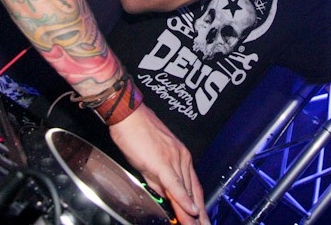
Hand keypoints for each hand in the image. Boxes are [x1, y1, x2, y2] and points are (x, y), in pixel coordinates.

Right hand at [109, 104, 209, 224]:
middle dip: (200, 214)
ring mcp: (174, 160)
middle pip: (194, 191)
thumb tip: (164, 194)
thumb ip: (159, 180)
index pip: (193, 186)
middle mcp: (181, 157)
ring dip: (192, 214)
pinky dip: (184, 201)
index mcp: (181, 156)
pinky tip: (191, 212)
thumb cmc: (137, 133)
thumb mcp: (151, 161)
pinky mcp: (162, 163)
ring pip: (187, 191)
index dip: (199, 205)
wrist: (129, 116)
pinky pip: (176, 186)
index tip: (202, 218)